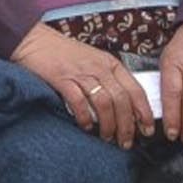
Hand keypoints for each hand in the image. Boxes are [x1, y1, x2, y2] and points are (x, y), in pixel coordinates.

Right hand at [13, 22, 154, 147]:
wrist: (35, 40)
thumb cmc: (64, 53)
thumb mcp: (93, 61)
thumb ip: (108, 79)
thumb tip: (124, 107)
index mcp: (110, 63)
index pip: (135, 89)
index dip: (144, 112)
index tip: (147, 129)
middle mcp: (98, 67)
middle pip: (121, 100)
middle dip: (127, 125)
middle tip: (126, 142)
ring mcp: (81, 73)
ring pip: (104, 103)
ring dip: (108, 125)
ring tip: (107, 137)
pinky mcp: (62, 79)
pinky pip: (79, 102)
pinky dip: (85, 117)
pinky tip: (86, 126)